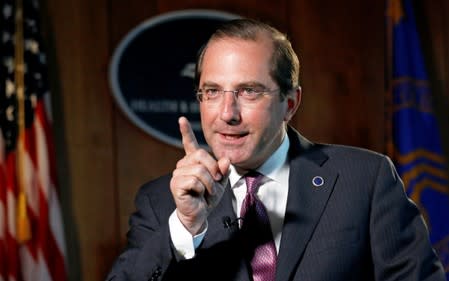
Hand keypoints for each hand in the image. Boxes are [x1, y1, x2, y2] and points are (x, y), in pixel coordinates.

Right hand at [170, 117, 229, 234]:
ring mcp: (178, 174)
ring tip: (205, 192)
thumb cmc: (208, 198)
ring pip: (200, 170)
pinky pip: (195, 180)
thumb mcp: (221, 182)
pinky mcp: (176, 184)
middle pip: (201, 155)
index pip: (189, 143)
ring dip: (209, 184)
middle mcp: (183, 165)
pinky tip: (197, 195)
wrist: (200, 215)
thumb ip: (224, 170)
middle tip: (215, 182)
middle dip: (213, 169)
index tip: (181, 119)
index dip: (185, 131)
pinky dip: (202, 189)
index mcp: (193, 162)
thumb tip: (225, 160)